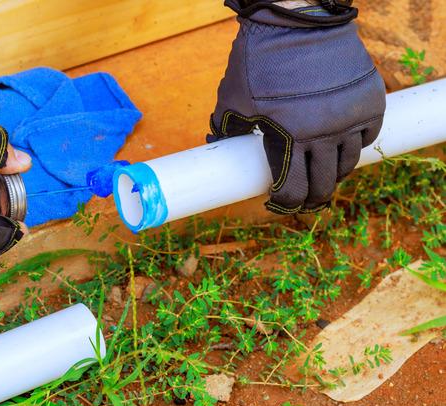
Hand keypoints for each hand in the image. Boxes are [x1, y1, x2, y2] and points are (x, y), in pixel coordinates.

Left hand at [209, 1, 385, 213]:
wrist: (295, 22)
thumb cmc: (257, 62)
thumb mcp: (231, 101)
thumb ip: (225, 129)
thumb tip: (216, 148)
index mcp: (287, 139)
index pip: (292, 190)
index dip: (285, 203)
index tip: (279, 203)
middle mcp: (324, 134)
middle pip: (323, 185)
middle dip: (311, 198)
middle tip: (304, 200)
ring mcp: (350, 118)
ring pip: (347, 164)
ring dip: (332, 174)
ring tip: (321, 175)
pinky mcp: (370, 101)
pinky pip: (366, 136)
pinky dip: (354, 145)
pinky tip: (340, 146)